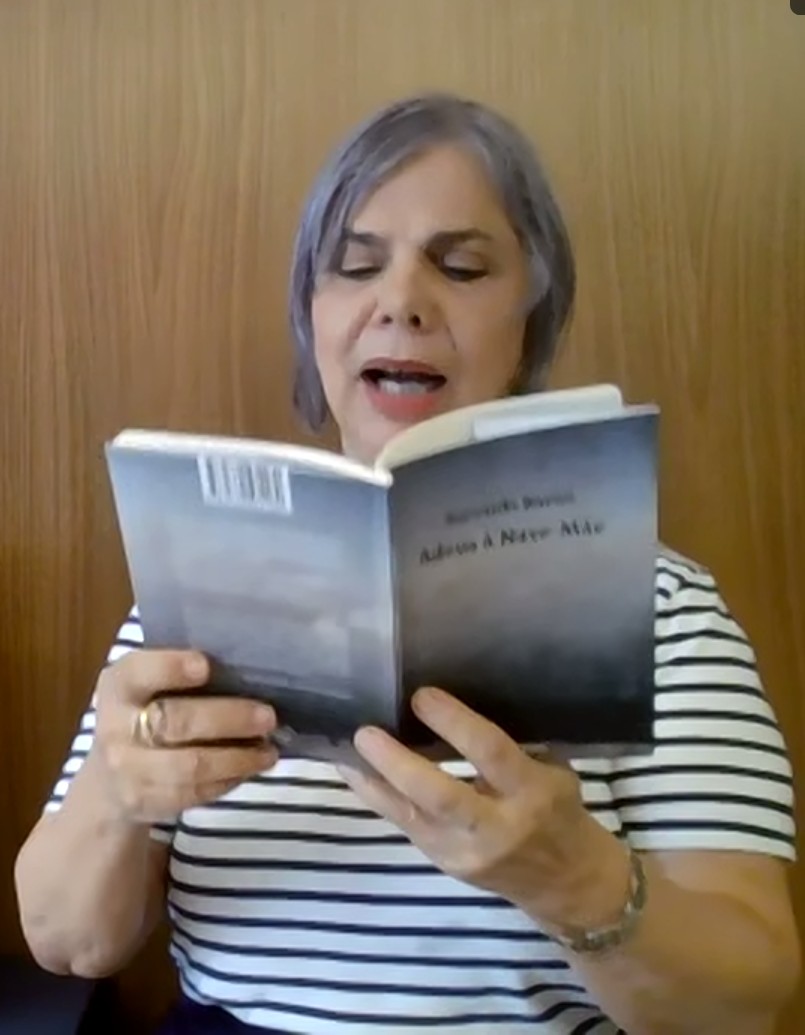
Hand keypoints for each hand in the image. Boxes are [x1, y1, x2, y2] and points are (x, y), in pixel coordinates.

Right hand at [92, 649, 277, 824]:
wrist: (109, 780)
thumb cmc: (147, 714)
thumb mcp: (152, 684)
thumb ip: (185, 672)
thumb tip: (249, 667)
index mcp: (121, 684)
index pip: (141, 672)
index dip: (171, 668)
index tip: (205, 666)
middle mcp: (116, 727)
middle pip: (176, 721)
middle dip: (229, 719)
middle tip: (268, 717)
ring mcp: (127, 770)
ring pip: (189, 766)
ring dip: (237, 758)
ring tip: (268, 750)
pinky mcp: (144, 803)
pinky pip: (193, 793)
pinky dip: (228, 781)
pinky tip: (249, 768)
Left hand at [340, 686, 630, 931]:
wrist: (565, 884)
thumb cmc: (559, 810)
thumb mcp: (551, 770)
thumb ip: (511, 743)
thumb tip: (457, 696)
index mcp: (532, 793)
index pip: (490, 754)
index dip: (454, 723)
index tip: (421, 696)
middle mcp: (496, 827)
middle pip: (440, 796)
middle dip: (398, 764)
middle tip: (366, 732)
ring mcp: (465, 852)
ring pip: (410, 816)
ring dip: (373, 781)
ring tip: (345, 749)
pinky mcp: (443, 864)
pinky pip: (404, 825)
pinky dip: (377, 796)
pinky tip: (354, 771)